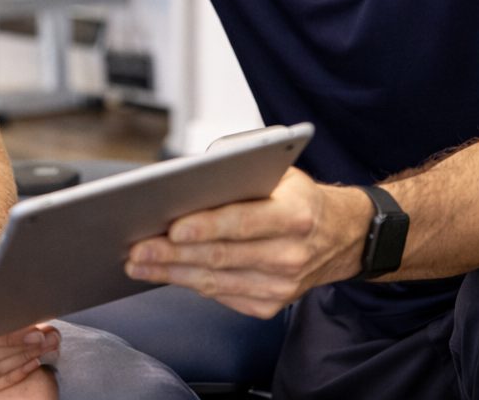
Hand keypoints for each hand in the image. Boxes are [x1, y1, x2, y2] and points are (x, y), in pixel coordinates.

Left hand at [123, 167, 366, 317]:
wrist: (342, 236)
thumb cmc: (300, 198)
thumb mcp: (280, 174)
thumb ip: (239, 174)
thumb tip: (186, 182)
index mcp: (295, 214)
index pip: (243, 222)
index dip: (206, 227)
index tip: (172, 228)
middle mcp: (291, 254)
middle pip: (221, 256)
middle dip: (173, 254)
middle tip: (137, 249)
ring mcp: (282, 285)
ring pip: (215, 280)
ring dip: (172, 273)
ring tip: (138, 263)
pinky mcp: (269, 304)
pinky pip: (221, 295)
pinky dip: (190, 283)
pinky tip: (166, 274)